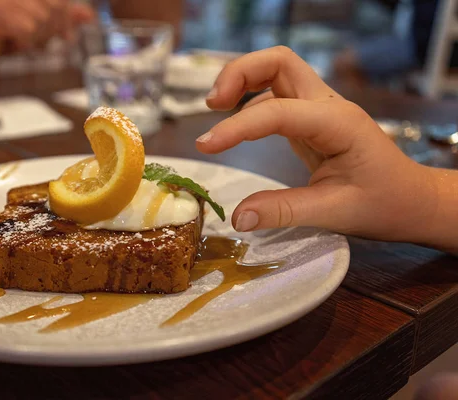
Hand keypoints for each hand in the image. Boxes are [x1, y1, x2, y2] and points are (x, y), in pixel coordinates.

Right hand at [0, 0, 94, 65]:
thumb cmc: (0, 36)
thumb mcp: (37, 29)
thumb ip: (62, 20)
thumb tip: (89, 16)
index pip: (59, 1)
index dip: (67, 19)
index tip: (68, 37)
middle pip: (53, 9)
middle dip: (53, 31)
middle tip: (42, 43)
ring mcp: (4, 1)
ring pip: (40, 21)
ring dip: (36, 39)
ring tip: (23, 44)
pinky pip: (24, 30)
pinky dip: (24, 42)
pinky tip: (13, 44)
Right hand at [196, 46, 438, 242]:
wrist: (413, 201)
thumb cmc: (384, 204)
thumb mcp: (335, 213)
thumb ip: (283, 212)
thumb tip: (238, 218)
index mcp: (338, 124)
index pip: (277, 112)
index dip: (237, 127)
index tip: (206, 146)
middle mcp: (328, 106)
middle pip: (279, 61)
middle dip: (239, 72)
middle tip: (212, 104)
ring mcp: (320, 109)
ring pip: (276, 71)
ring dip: (242, 80)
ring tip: (215, 109)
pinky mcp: (312, 120)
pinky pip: (276, 96)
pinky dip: (250, 101)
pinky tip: (237, 126)